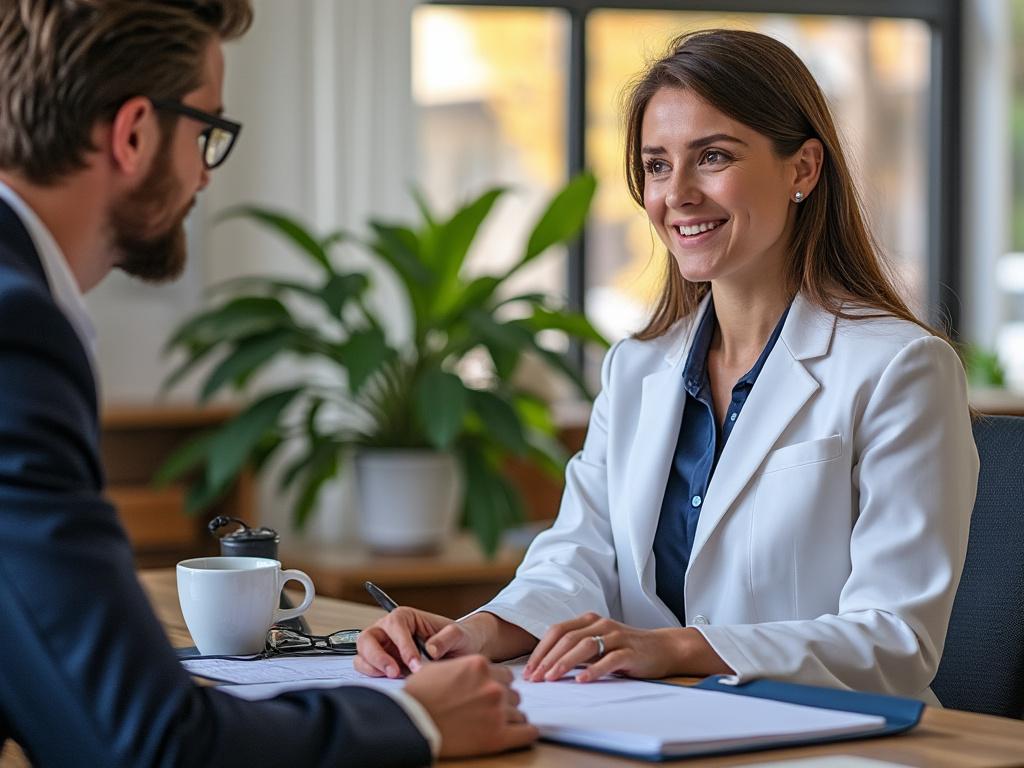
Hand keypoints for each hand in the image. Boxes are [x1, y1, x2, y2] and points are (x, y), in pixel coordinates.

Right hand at [355, 607, 482, 677]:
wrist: (459, 653)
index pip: (395, 626)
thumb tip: (430, 650)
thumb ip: (447, 638)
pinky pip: (367, 670)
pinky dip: (374, 678)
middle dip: (378, 657)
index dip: (402, 645)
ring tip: (394, 679)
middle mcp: (388, 631)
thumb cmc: (457, 639)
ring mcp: (382, 648)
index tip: (415, 663)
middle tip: (395, 673)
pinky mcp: (381, 665)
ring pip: (363, 655)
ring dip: (373, 669)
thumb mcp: (458, 635)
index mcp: (405, 617)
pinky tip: (392, 684)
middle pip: (368, 638)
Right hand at [404, 655, 538, 757]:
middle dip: (502, 702)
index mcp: (479, 666)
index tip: (487, 695)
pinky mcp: (498, 736)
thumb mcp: (437, 668)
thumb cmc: (417, 697)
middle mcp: (492, 686)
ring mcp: (497, 711)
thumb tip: (463, 673)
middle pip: (512, 693)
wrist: (410, 723)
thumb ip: (459, 667)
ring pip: (519, 713)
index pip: (504, 675)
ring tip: (493, 725)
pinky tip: (520, 734)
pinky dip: (526, 733)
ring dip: (509, 718)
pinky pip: (527, 733)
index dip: (495, 685)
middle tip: (487, 711)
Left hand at [523, 612, 730, 682]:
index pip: (557, 631)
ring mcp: (616, 636)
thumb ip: (576, 651)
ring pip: (584, 646)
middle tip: (534, 678)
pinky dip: (593, 670)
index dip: (541, 650)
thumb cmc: (625, 650)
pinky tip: (582, 681)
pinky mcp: (630, 651)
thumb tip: (545, 667)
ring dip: (565, 663)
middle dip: (547, 659)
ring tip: (551, 679)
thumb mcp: (598, 646)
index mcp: (588, 621)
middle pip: (567, 638)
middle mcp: (600, 625)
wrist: (663, 648)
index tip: (528, 671)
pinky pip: (609, 660)